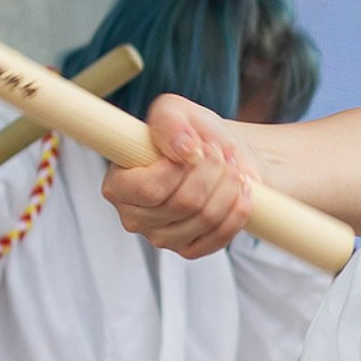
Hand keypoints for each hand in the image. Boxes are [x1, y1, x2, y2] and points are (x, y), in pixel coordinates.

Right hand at [104, 93, 260, 258]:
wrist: (224, 157)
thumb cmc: (193, 136)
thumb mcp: (176, 111)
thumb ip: (170, 121)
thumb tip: (183, 149)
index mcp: (117, 184)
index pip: (151, 188)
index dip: (184, 166)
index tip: (201, 146)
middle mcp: (133, 216)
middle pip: (185, 203)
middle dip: (214, 172)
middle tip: (222, 154)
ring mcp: (160, 237)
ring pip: (206, 219)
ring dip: (230, 187)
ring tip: (233, 167)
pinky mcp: (188, 249)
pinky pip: (218, 238)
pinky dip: (238, 211)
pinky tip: (242, 191)